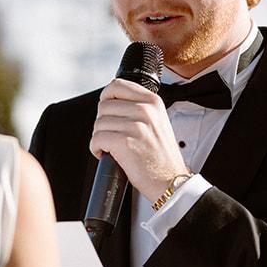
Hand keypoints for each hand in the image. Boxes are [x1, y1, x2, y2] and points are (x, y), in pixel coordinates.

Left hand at [89, 79, 184, 206]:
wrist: (171, 181)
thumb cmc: (162, 157)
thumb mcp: (158, 122)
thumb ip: (138, 108)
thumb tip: (111, 102)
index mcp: (153, 102)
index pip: (117, 85)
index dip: (106, 97)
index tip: (107, 110)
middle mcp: (145, 110)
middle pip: (104, 105)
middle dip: (103, 122)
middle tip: (111, 135)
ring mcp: (135, 126)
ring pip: (99, 123)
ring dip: (100, 137)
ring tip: (111, 147)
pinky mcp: (124, 142)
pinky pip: (97, 138)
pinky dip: (96, 148)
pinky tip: (106, 154)